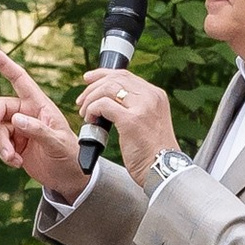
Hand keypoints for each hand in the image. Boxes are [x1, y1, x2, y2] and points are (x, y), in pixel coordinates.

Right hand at [0, 47, 84, 193]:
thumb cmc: (71, 156)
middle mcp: (27, 113)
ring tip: (13, 158)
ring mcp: (19, 128)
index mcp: (40, 105)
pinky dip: (4, 154)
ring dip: (0, 144)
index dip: (5, 64)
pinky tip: (17, 163)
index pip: (20, 80)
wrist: (69, 178)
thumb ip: (38, 130)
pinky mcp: (15, 143)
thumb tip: (16, 120)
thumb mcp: (57, 143)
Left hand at [74, 66, 176, 185]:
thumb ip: (135, 108)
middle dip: (92, 87)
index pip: (125, 75)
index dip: (103, 74)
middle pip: (115, 78)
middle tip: (81, 101)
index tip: (88, 80)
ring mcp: (142, 107)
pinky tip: (90, 120)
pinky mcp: (132, 120)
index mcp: (156, 95)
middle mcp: (151, 97)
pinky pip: (103, 105)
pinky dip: (92, 110)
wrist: (163, 170)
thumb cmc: (153, 152)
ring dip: (90, 99)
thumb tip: (109, 101)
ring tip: (85, 113)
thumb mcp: (150, 122)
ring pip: (107, 88)